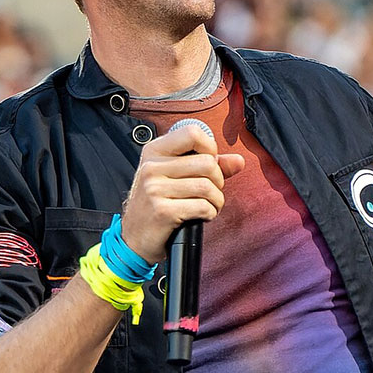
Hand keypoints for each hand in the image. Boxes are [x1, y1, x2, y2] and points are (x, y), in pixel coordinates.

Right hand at [121, 124, 244, 263]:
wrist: (134, 239)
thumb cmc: (157, 205)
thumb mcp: (175, 178)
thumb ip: (208, 166)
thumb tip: (238, 161)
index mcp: (154, 151)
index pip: (193, 133)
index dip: (210, 148)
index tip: (209, 163)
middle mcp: (152, 167)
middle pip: (207, 163)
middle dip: (218, 181)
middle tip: (210, 192)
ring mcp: (155, 189)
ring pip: (207, 186)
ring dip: (216, 200)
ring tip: (208, 205)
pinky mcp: (162, 211)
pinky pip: (202, 207)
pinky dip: (210, 213)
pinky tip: (202, 216)